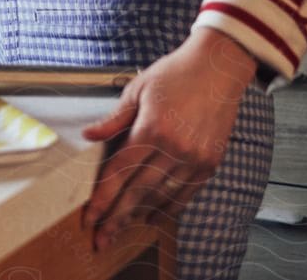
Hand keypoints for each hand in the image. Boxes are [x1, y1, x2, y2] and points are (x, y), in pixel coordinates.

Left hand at [79, 28, 256, 252]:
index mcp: (151, 129)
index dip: (102, 197)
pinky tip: (153, 215)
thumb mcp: (138, 89)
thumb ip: (114, 119)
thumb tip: (88, 136)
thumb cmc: (174, 73)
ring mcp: (194, 157)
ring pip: (162, 195)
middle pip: (138, 191)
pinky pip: (186, 192)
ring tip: (122, 229)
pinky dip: (168, 206)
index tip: (89, 217)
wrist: (218, 67)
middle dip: (117, 217)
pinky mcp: (209, 162)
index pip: (119, 171)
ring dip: (141, 215)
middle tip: (102, 239)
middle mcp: (174, 148)